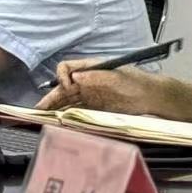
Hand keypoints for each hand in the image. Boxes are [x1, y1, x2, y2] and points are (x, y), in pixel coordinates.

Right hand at [35, 60, 169, 114]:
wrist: (153, 98)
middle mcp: (87, 81)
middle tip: (38, 110)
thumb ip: (96, 76)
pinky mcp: (95, 108)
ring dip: (55, 109)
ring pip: (67, 101)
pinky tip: (60, 123)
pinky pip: (76, 111)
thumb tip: (75, 77)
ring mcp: (90, 96)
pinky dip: (67, 117)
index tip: (67, 87)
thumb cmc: (138, 82)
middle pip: (62, 88)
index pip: (66, 69)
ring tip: (43, 119)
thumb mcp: (117, 76)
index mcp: (90, 69)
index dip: (62, 77)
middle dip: (50, 98)